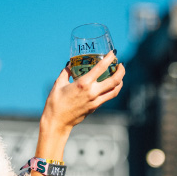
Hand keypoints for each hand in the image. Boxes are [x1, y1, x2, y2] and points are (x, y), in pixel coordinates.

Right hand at [33, 50, 123, 175]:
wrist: (57, 123)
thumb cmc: (55, 103)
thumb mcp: (58, 84)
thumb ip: (66, 72)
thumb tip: (70, 64)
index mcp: (83, 84)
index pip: (101, 68)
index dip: (109, 59)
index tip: (113, 53)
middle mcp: (92, 92)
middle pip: (114, 81)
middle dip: (121, 71)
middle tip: (121, 64)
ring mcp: (95, 101)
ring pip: (114, 91)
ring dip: (120, 82)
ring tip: (120, 75)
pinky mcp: (95, 108)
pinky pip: (108, 97)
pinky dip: (112, 90)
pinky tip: (110, 86)